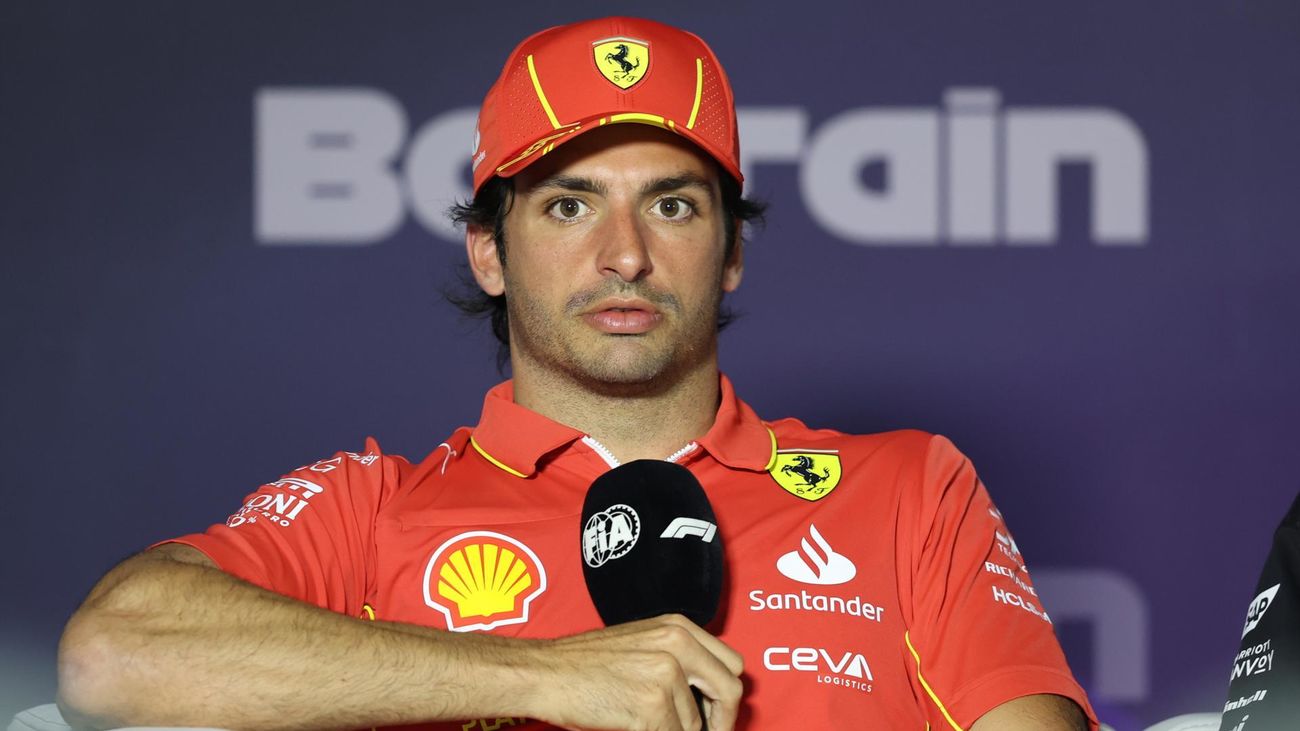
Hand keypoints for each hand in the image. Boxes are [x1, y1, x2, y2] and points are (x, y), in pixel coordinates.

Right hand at [534, 613, 743, 730]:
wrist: (544, 673)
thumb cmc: (585, 665)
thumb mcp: (642, 644)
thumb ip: (678, 660)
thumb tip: (711, 700)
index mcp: (678, 627)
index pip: (731, 665)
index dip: (726, 697)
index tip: (716, 716)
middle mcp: (677, 644)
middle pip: (730, 692)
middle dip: (721, 722)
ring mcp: (665, 674)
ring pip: (695, 725)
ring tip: (645, 724)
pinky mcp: (650, 704)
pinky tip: (633, 728)